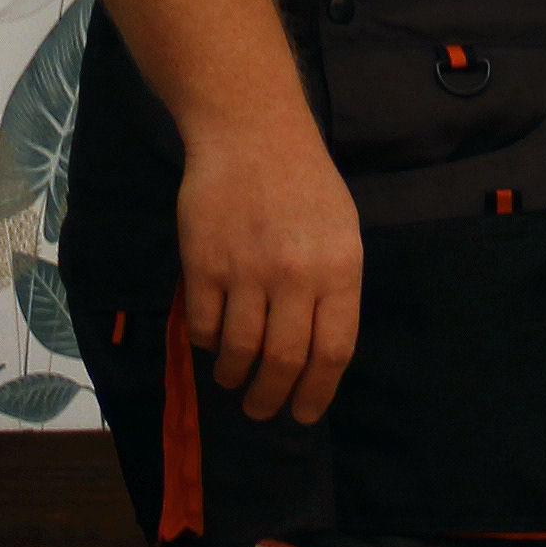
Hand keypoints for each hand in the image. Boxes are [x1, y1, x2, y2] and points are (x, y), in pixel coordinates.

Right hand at [178, 104, 360, 425]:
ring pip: (239, 350)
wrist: (250, 132)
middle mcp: (296, 274)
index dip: (318, 393)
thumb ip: (335, 289)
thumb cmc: (304, 183)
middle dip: (271, 398)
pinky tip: (211, 340)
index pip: (334, 351)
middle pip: (285, 361)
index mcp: (340, 268)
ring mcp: (247, 269)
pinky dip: (206, 343)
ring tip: (232, 379)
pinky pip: (204, 325)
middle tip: (261, 409)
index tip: (303, 414)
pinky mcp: (203, 262)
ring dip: (234, 376)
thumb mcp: (341, 231)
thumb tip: (320, 356)